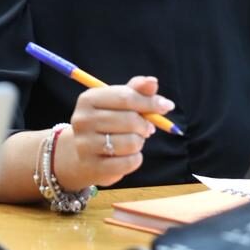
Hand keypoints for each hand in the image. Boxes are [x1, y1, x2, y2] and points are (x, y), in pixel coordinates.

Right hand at [54, 76, 174, 189]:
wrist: (83, 155)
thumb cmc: (108, 122)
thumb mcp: (120, 101)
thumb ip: (138, 90)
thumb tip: (153, 82)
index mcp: (89, 99)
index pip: (126, 97)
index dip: (150, 102)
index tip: (166, 106)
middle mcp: (82, 120)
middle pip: (130, 120)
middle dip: (145, 125)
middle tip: (146, 128)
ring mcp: (85, 145)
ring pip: (131, 142)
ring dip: (139, 142)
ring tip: (133, 140)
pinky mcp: (93, 167)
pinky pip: (129, 162)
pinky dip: (135, 159)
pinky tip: (128, 155)